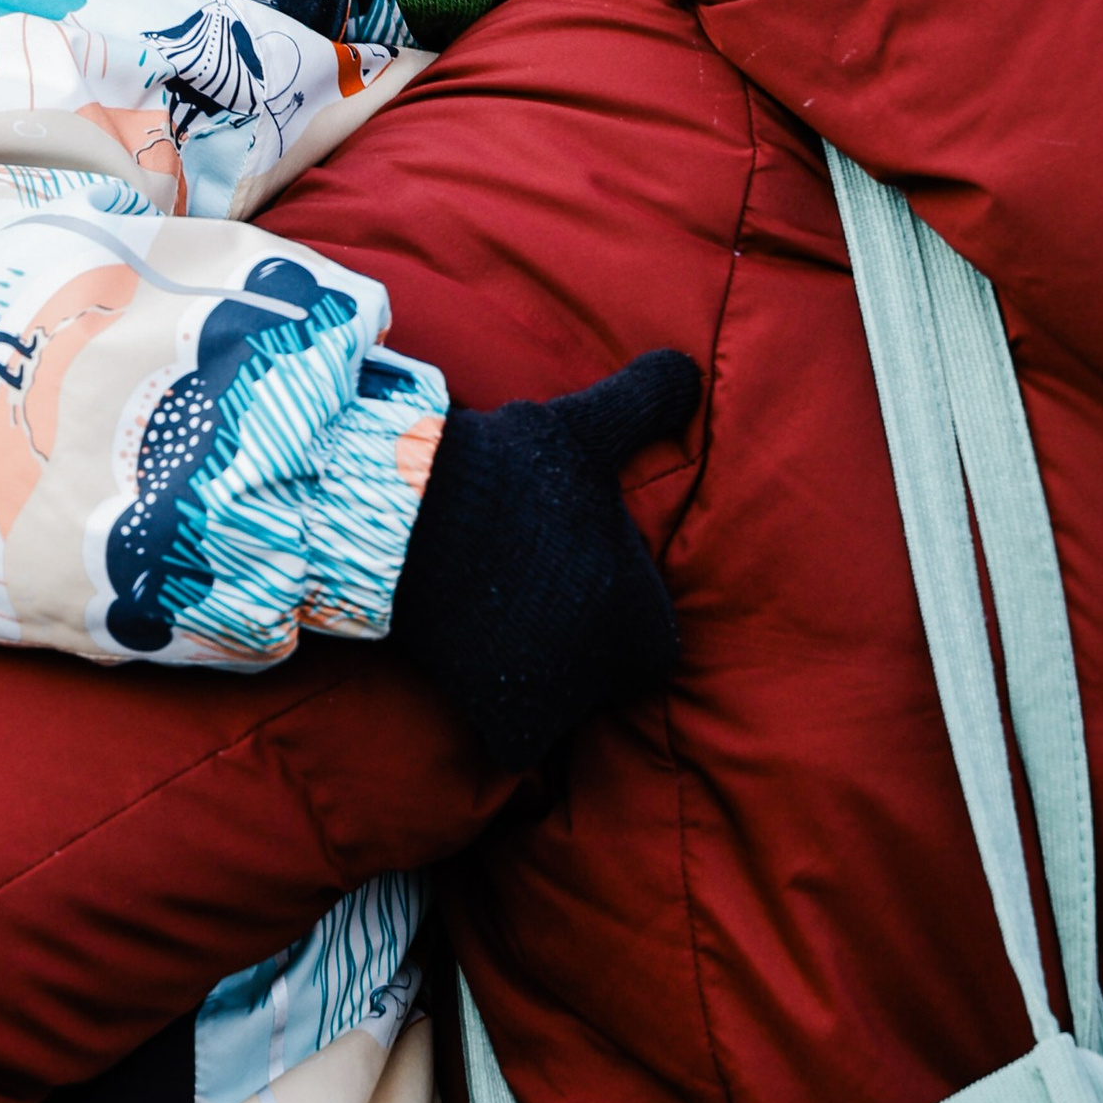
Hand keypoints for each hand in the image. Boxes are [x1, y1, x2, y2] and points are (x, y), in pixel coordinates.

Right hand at [391, 348, 700, 766]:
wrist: (414, 520)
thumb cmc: (513, 475)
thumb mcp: (587, 429)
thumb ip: (646, 403)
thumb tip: (688, 368)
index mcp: (651, 623)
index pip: (646, 629)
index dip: (612, 596)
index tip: (572, 566)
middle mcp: (615, 676)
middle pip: (602, 665)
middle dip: (575, 635)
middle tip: (530, 588)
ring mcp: (559, 707)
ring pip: (558, 696)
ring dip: (535, 666)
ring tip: (495, 611)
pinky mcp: (507, 726)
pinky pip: (515, 734)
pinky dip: (499, 709)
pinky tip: (473, 660)